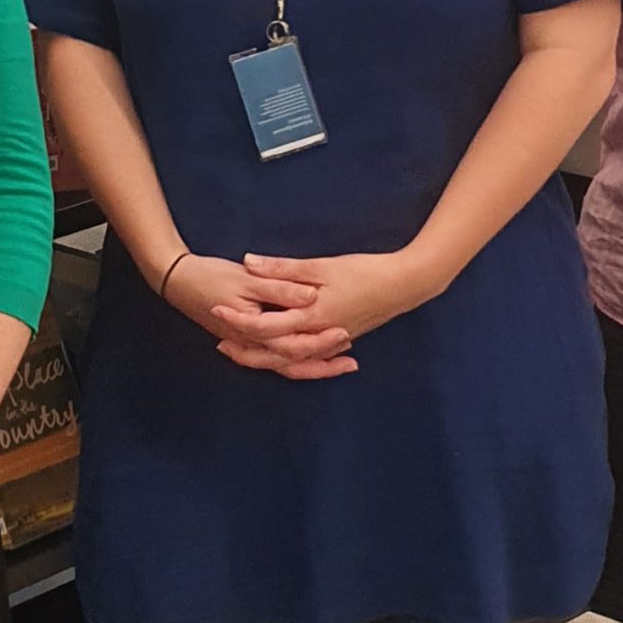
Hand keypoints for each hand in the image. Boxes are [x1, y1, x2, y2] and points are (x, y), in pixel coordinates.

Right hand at [164, 252, 351, 380]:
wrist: (176, 280)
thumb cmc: (210, 277)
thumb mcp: (248, 279)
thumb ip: (281, 288)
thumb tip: (312, 295)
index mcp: (254, 330)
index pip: (294, 348)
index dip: (322, 344)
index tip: (346, 336)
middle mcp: (251, 343)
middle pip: (292, 364)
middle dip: (323, 364)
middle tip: (352, 360)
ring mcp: (246, 344)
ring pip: (283, 364)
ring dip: (311, 364)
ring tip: (340, 360)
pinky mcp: (244, 339)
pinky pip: (273, 356)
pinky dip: (294, 356)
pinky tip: (310, 349)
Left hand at [218, 251, 438, 378]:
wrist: (407, 284)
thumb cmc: (366, 272)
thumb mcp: (322, 266)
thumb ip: (283, 268)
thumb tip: (249, 262)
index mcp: (312, 318)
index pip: (266, 326)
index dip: (239, 320)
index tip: (216, 310)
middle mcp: (319, 336)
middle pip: (275, 354)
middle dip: (247, 352)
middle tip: (221, 346)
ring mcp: (331, 340)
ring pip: (292, 359)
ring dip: (267, 357)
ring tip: (245, 350)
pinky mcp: (341, 338)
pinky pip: (310, 356)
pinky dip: (292, 358)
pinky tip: (281, 352)